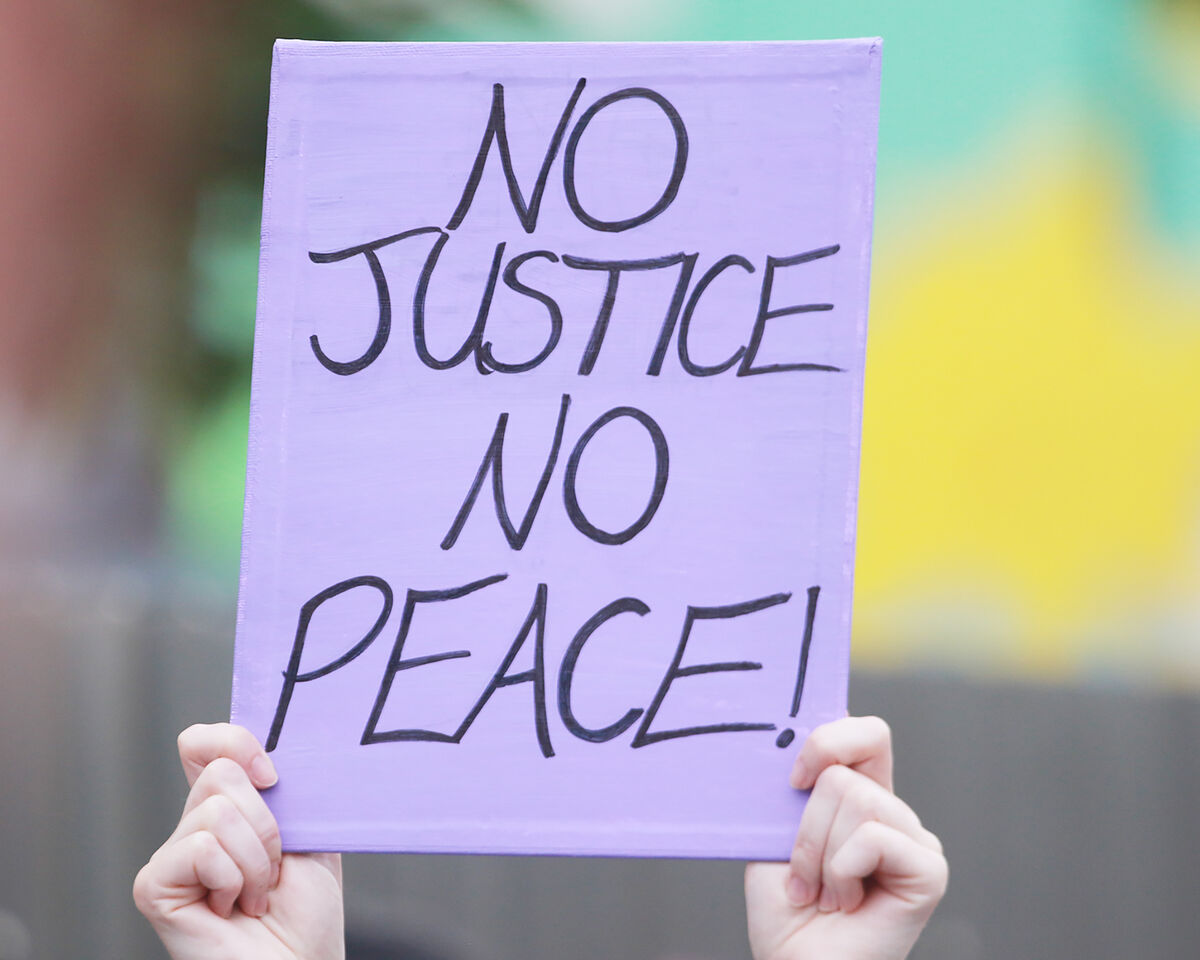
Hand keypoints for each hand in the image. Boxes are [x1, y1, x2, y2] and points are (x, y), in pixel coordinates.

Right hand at [133, 723, 344, 959]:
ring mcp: (170, 857)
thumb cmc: (306, 910)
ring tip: (255, 895)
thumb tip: (270, 747)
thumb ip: (283, 787)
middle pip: (220, 771)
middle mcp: (192, 827)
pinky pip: (200, 848)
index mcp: (227, 806)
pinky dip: (233, 878)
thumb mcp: (308, 830)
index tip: (272, 776)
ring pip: (216, 810)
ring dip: (256, 858)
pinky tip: (232, 909)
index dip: (235, 741)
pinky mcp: (153, 886)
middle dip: (266, 822)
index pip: (203, 742)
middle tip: (273, 870)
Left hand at [744, 717, 946, 959]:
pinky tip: (846, 903)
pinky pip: (875, 837)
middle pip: (847, 773)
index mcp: (860, 798)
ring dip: (820, 855)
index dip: (829, 740)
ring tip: (823, 895)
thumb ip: (795, 790)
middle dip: (807, 826)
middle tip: (802, 875)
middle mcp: (893, 814)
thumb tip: (797, 738)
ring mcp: (916, 842)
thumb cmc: (784, 911)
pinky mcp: (929, 870)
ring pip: (857, 800)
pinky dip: (842, 870)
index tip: (793, 780)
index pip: (868, 734)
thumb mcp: (774, 835)